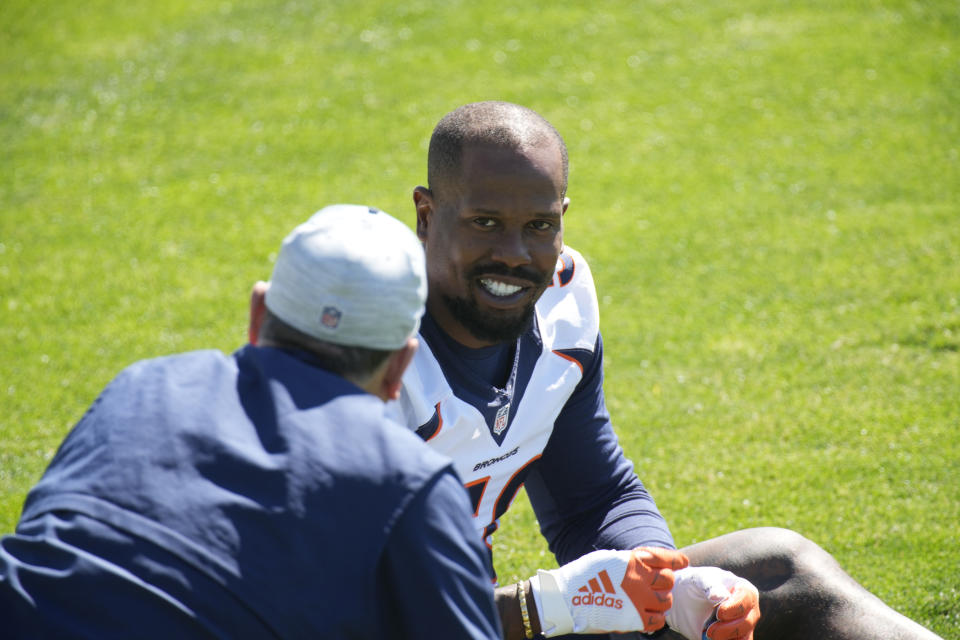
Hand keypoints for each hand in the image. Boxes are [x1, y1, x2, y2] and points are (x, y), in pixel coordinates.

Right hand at [529, 547, 688, 636]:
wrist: (566, 598)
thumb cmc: (584, 575)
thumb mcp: (608, 559)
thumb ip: (631, 561)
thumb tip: (647, 564)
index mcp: (632, 560)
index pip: (664, 558)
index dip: (676, 560)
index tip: (682, 562)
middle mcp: (639, 578)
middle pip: (668, 580)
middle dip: (664, 582)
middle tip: (654, 586)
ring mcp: (638, 600)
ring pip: (666, 601)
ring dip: (660, 600)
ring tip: (647, 601)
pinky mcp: (634, 619)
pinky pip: (658, 620)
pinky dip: (656, 617)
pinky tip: (646, 614)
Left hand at [665, 566, 760, 639]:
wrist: (687, 600)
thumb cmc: (697, 584)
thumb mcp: (700, 579)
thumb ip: (710, 586)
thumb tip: (721, 597)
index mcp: (744, 591)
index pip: (746, 599)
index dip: (734, 608)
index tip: (719, 613)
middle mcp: (748, 610)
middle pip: (747, 622)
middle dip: (728, 629)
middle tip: (710, 630)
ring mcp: (744, 627)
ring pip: (745, 639)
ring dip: (727, 639)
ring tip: (709, 636)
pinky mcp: (734, 639)